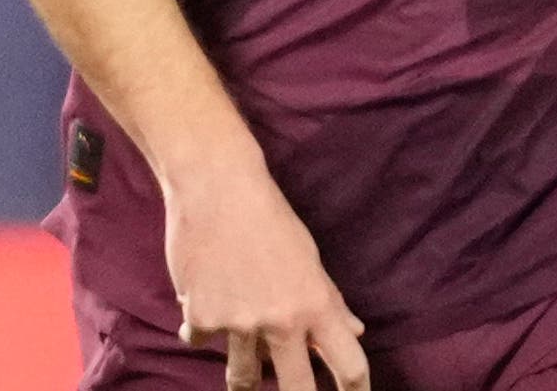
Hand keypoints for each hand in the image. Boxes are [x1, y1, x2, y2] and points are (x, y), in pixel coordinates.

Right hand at [165, 152, 369, 389]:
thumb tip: (355, 331)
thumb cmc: (267, 216)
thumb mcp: (308, 256)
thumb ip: (329, 300)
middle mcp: (280, 321)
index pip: (349, 364)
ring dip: (242, 375)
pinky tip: (202, 300)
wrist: (215, 186)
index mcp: (315, 304)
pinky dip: (202, 326)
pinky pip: (202, 339)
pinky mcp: (201, 316)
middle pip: (296, 390)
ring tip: (241, 370)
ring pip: (242, 377)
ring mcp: (239, 323)